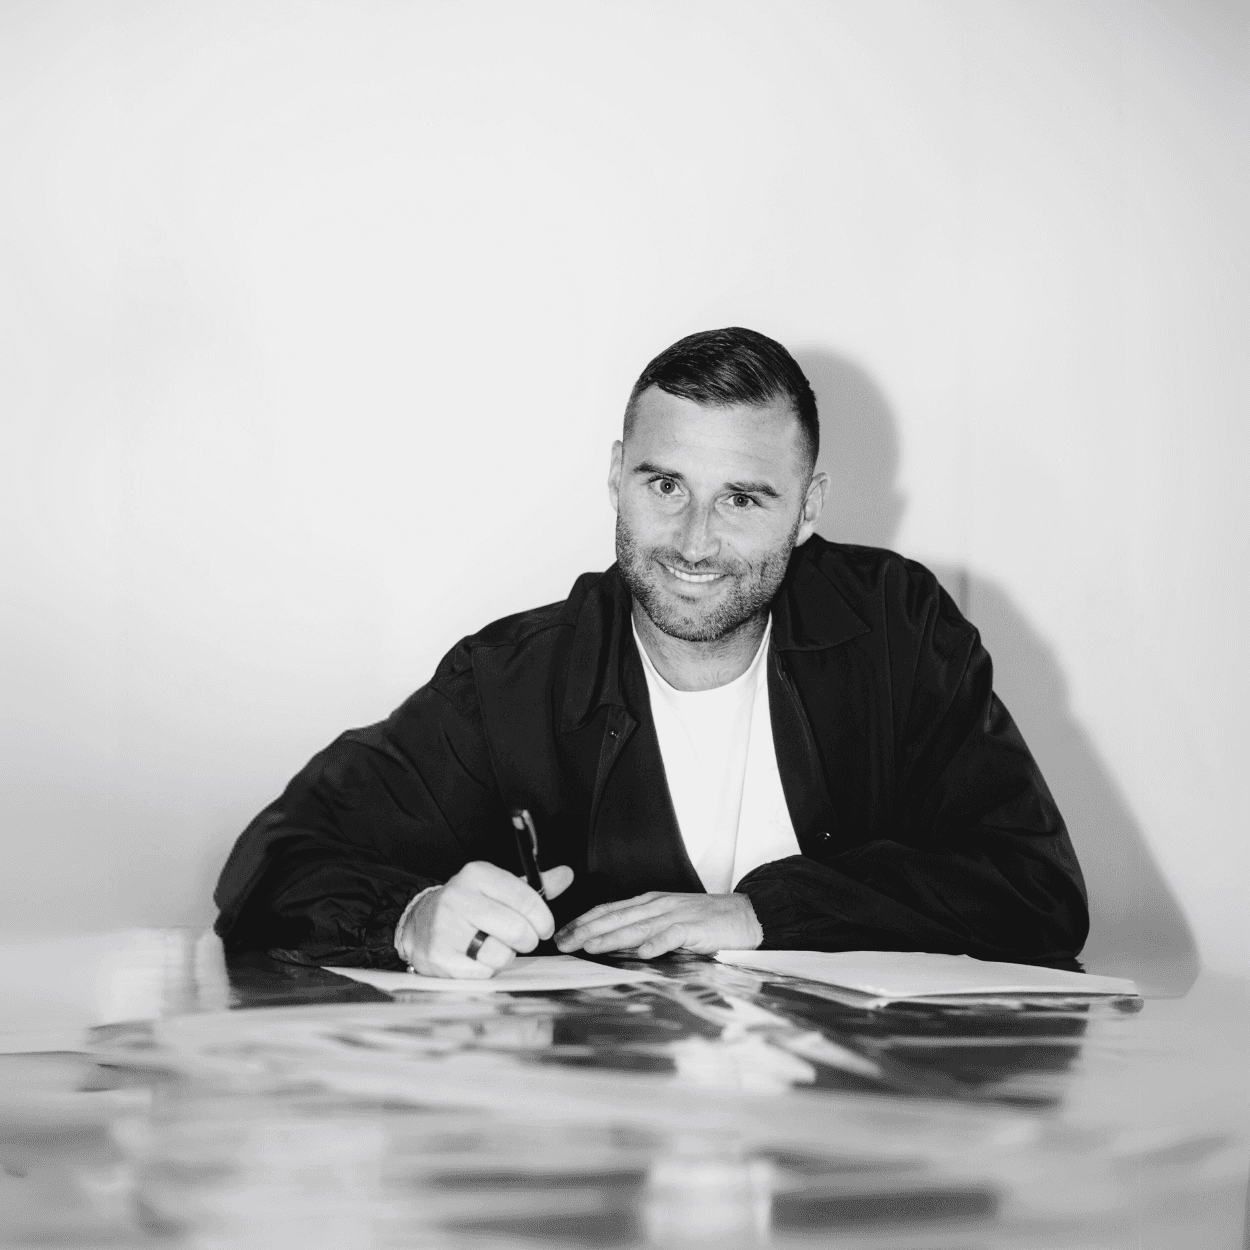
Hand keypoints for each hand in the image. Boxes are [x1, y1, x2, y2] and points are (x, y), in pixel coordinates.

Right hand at [397, 860, 573, 978]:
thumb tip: (566, 875)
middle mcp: (458, 897)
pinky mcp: (438, 956)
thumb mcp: (499, 888)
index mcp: (477, 874)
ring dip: (505, 956)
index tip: (544, 928)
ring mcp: (445, 927)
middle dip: (528, 940)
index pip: (526, 898)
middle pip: (517, 929)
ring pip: (501, 954)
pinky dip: (487, 970)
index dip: (543, 919)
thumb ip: (535, 885)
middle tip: (523, 940)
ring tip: (494, 946)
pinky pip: (482, 973)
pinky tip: (477, 957)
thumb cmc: (470, 906)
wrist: (419, 923)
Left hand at [554, 891, 761, 959]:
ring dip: (612, 937)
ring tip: (591, 946)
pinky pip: (672, 935)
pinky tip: (643, 953)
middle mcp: (657, 906)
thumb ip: (642, 930)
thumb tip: (612, 945)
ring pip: (638, 926)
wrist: (741, 915)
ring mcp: (675, 915)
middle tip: (564, 942)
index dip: (584, 921)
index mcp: (649, 903)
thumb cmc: (703, 921)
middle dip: (587, 929)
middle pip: (616, 917)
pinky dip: (657, 944)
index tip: (563, 934)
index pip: (610, 910)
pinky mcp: (694, 928)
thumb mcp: (666, 921)